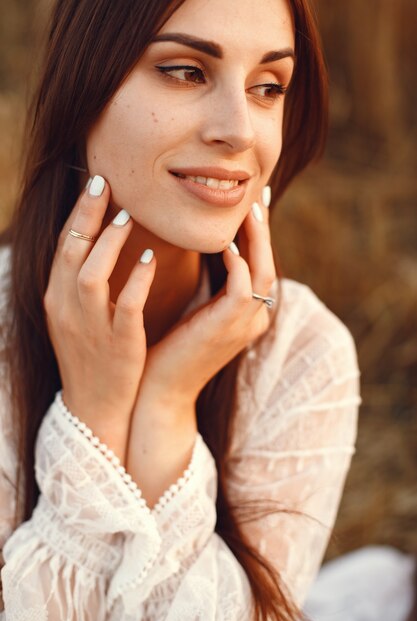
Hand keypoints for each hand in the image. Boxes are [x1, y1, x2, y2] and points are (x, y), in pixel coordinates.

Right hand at [44, 176, 155, 461]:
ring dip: (108, 243)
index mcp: (56, 299)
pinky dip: (135, 279)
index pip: (62, 248)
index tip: (94, 185)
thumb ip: (83, 283)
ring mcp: (89, 327)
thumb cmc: (92, 356)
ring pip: (91, 274)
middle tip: (104, 181)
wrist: (95, 407)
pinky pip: (124, 305)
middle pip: (70, 252)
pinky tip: (148, 258)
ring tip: (128, 215)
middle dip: (85, 215)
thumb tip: (97, 244)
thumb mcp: (77, 317)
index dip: (77, 215)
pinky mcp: (117, 344)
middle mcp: (66, 309)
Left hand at [139, 194, 274, 406]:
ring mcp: (245, 325)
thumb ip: (206, 280)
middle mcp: (254, 319)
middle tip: (256, 197)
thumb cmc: (171, 347)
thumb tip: (201, 243)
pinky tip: (223, 243)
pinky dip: (238, 263)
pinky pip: (243, 288)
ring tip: (245, 210)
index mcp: (247, 314)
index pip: (260, 266)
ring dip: (255, 239)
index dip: (258, 235)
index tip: (250, 206)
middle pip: (268, 263)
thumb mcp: (194, 307)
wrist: (159, 390)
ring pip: (263, 271)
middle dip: (263, 229)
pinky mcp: (228, 328)